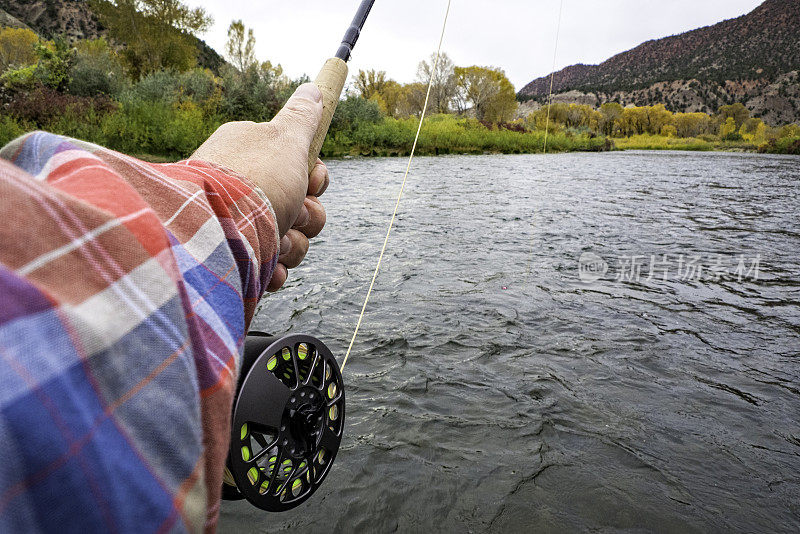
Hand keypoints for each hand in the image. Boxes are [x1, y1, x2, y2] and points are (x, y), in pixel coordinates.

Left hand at [191, 83, 328, 291]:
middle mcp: (244, 191)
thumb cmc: (253, 182)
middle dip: (307, 216)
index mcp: (252, 157)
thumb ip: (301, 117)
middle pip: (301, 207)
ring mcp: (239, 227)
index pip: (299, 168)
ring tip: (274, 243)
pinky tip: (265, 266)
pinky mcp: (236, 259)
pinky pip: (269, 265)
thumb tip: (314, 89)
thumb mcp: (284, 140)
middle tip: (294, 213)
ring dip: (291, 244)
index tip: (312, 180)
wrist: (212, 235)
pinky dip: (271, 268)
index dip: (315, 178)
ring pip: (290, 239)